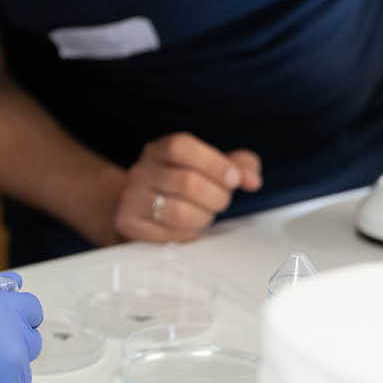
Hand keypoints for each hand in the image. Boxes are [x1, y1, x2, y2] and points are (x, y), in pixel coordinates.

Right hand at [112, 133, 262, 242]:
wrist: (138, 205)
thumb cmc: (180, 184)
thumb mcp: (208, 167)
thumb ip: (238, 166)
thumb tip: (252, 180)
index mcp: (160, 150)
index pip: (181, 147)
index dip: (214, 163)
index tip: (234, 179)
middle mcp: (141, 170)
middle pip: (187, 182)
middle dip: (216, 197)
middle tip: (222, 201)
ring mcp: (132, 198)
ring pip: (178, 212)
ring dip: (203, 218)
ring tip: (205, 215)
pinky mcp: (130, 224)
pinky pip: (168, 235)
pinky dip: (188, 234)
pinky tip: (188, 227)